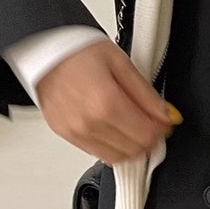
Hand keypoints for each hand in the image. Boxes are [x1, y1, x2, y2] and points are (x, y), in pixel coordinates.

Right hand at [35, 38, 181, 163]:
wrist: (43, 50)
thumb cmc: (77, 51)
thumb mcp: (120, 63)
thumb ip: (146, 94)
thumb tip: (166, 115)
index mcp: (105, 103)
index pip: (146, 136)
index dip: (161, 129)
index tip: (163, 120)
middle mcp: (88, 123)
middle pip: (134, 150)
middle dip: (148, 139)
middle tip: (150, 122)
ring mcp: (75, 132)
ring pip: (117, 158)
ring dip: (130, 146)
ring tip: (131, 124)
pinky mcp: (66, 135)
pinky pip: (97, 153)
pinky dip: (112, 146)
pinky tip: (113, 128)